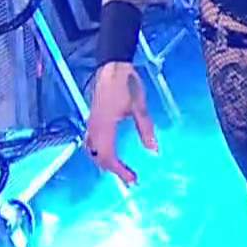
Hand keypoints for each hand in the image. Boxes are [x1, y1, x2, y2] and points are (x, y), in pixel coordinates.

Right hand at [85, 62, 158, 185]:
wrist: (112, 66)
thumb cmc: (127, 84)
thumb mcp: (140, 108)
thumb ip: (146, 130)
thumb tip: (154, 150)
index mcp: (104, 127)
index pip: (108, 157)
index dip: (120, 171)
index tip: (132, 180)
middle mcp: (94, 128)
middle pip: (98, 157)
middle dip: (113, 170)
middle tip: (129, 178)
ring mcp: (91, 123)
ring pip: (92, 150)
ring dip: (105, 162)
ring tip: (120, 169)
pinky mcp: (93, 119)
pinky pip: (91, 142)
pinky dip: (99, 152)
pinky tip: (110, 152)